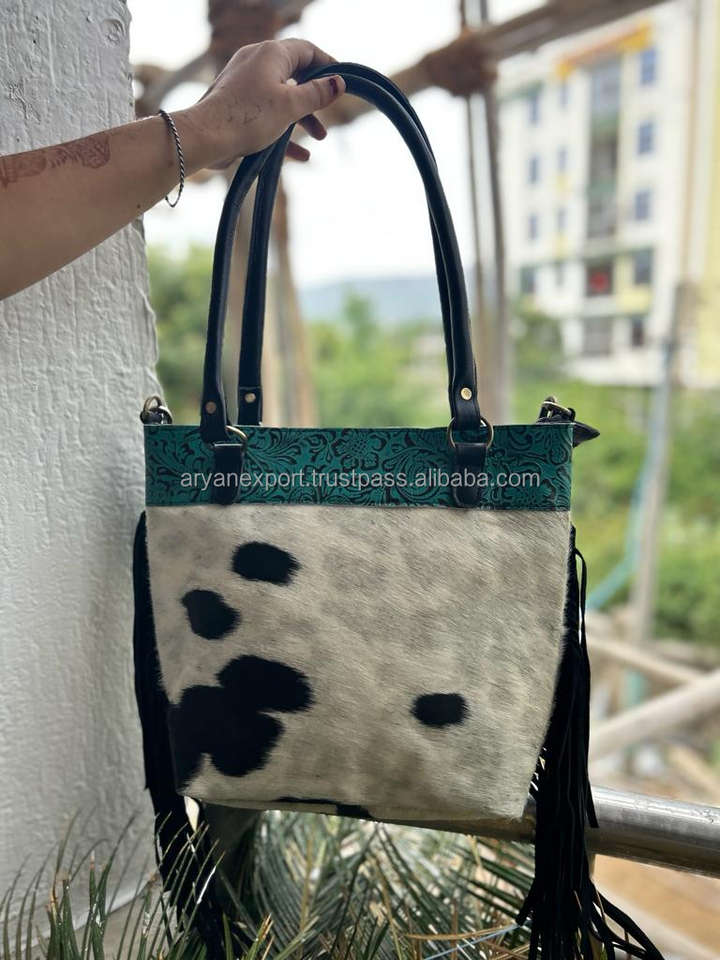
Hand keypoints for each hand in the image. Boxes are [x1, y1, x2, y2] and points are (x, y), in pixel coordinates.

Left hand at [178, 38, 345, 170]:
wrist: (206, 137)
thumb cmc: (249, 117)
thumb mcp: (291, 106)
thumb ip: (317, 94)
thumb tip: (338, 83)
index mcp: (271, 54)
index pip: (307, 50)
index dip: (328, 65)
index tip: (342, 82)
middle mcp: (256, 62)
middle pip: (295, 75)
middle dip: (315, 98)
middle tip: (329, 114)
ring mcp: (244, 84)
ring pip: (281, 97)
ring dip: (302, 118)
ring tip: (319, 139)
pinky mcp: (236, 105)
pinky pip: (266, 113)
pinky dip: (284, 130)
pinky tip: (300, 155)